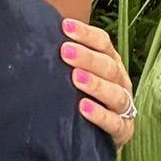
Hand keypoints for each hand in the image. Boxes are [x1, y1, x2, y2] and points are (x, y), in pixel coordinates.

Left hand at [59, 18, 139, 147]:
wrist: (96, 134)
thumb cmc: (81, 94)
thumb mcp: (75, 72)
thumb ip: (65, 56)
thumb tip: (38, 34)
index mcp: (111, 62)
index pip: (103, 43)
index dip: (85, 33)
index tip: (64, 26)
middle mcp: (120, 81)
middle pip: (108, 66)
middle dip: (87, 57)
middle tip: (65, 52)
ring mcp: (123, 106)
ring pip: (115, 93)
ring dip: (96, 84)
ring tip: (75, 78)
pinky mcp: (123, 130)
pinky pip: (115, 123)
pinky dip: (100, 115)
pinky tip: (83, 107)